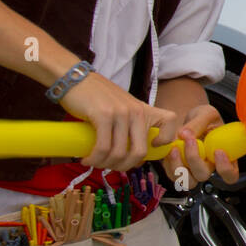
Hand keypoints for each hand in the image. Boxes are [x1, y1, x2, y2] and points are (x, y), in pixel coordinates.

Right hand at [60, 69, 179, 171]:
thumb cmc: (96, 98)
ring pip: (119, 153)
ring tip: (94, 162)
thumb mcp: (122, 109)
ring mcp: (121, 113)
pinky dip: (95, 158)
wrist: (75, 78)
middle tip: (110, 166)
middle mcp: (137, 112)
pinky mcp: (103, 115)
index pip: (170, 121)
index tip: (146, 147)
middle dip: (124, 166)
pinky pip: (104, 147)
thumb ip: (131, 126)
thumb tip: (134, 157)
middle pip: (140, 152)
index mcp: (144, 110)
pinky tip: (87, 159)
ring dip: (105, 164)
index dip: (165, 140)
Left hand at [162, 104, 238, 189]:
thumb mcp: (207, 114)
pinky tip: (170, 149)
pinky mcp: (178, 169)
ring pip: (187, 181)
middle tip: (190, 140)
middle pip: (203, 175)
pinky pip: (173, 175)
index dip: (225, 169)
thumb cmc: (204, 118)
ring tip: (175, 148)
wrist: (190, 119)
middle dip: (194, 159)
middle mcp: (208, 166)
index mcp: (223, 157)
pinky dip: (169, 164)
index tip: (217, 151)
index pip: (230, 175)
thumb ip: (198, 123)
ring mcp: (193, 170)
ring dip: (179, 167)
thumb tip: (184, 134)